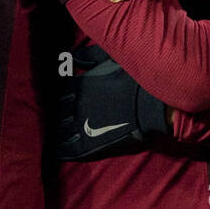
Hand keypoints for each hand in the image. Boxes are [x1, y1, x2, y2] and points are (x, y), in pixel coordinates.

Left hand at [57, 43, 168, 160]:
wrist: (150, 104)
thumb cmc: (135, 78)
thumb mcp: (111, 59)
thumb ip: (90, 56)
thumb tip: (72, 56)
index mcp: (80, 85)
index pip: (61, 91)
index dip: (62, 95)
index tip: (64, 98)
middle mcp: (75, 104)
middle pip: (59, 110)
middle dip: (60, 113)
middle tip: (62, 116)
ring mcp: (81, 125)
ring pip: (61, 130)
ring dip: (60, 132)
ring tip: (59, 135)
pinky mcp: (89, 144)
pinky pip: (70, 148)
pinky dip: (64, 150)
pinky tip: (61, 152)